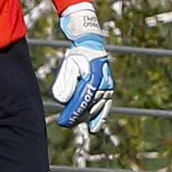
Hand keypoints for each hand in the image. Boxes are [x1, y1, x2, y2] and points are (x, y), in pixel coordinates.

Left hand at [51, 2, 114, 132]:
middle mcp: (104, 84)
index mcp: (94, 77)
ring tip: (77, 125)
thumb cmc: (79, 54)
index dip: (73, 112)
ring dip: (88, 118)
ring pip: (98, 108)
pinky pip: (106, 106)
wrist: (92, 44)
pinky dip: (100, 117)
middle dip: (78, 117)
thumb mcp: (69, 64)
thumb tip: (63, 101)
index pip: (82, 100)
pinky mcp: (108, 89)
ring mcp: (108, 86)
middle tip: (65, 124)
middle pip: (90, 106)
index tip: (63, 121)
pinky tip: (95, 127)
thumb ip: (66, 82)